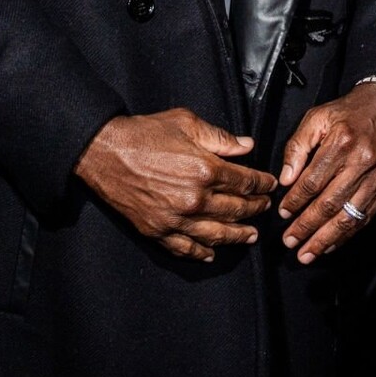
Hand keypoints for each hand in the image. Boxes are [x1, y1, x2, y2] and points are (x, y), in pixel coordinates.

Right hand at [73, 109, 277, 261]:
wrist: (105, 151)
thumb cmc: (144, 133)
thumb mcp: (186, 123)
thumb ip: (220, 137)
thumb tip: (247, 146)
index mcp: (205, 169)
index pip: (245, 182)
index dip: (262, 184)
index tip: (270, 185)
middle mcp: (195, 198)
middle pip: (236, 209)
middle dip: (255, 209)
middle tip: (265, 208)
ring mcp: (176, 218)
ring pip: (216, 234)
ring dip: (237, 236)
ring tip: (250, 236)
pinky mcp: (157, 230)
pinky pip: (185, 248)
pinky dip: (200, 253)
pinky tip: (211, 253)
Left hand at [275, 83, 375, 263]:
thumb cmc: (349, 111)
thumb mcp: (317, 117)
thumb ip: (297, 146)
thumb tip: (286, 179)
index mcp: (341, 143)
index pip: (312, 182)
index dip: (295, 201)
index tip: (283, 214)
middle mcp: (361, 162)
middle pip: (329, 204)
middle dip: (306, 227)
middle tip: (289, 242)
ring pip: (348, 216)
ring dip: (326, 238)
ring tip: (308, 253)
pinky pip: (366, 216)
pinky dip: (347, 234)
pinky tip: (332, 244)